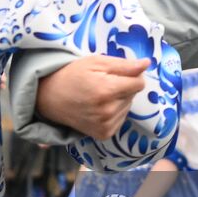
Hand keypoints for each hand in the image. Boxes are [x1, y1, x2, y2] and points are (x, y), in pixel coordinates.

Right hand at [35, 55, 150, 139]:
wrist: (50, 97)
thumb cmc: (73, 75)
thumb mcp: (97, 62)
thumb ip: (124, 65)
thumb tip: (147, 64)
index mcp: (106, 90)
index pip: (139, 83)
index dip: (132, 75)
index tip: (118, 73)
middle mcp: (108, 111)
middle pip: (133, 95)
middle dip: (123, 87)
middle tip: (103, 83)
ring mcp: (105, 125)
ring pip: (128, 107)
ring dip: (119, 100)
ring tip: (99, 96)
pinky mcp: (103, 134)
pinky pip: (120, 119)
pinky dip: (114, 112)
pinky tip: (99, 107)